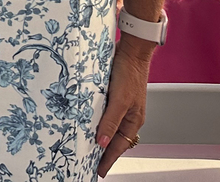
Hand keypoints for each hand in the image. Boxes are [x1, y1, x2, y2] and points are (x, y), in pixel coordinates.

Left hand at [96, 36, 154, 175]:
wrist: (131, 50)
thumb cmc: (130, 72)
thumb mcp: (119, 100)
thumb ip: (110, 121)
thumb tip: (102, 142)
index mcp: (133, 120)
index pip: (118, 146)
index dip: (108, 159)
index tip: (99, 171)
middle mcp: (127, 115)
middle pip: (114, 139)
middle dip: (103, 151)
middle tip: (89, 161)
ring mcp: (120, 105)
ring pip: (108, 126)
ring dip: (99, 134)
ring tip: (86, 145)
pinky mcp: (112, 95)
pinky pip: (103, 112)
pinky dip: (96, 119)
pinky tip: (86, 120)